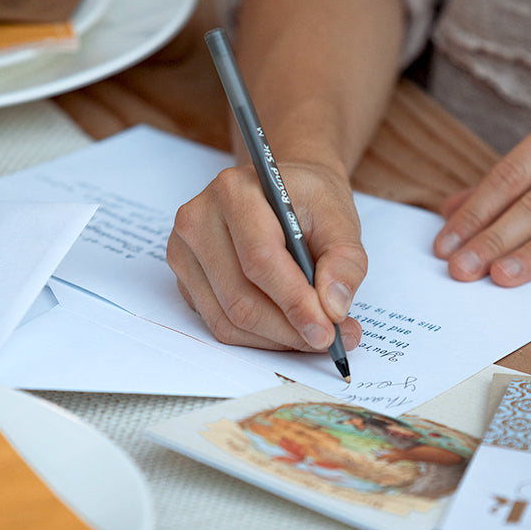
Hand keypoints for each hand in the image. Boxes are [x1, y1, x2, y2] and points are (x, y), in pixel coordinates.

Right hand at [167, 160, 366, 351]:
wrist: (280, 190)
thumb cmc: (307, 200)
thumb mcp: (340, 219)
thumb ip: (345, 262)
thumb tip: (333, 309)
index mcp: (235, 192)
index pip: (260, 260)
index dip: (295, 303)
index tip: (326, 332)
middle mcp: (199, 220)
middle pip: (240, 298)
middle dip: (289, 330)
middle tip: (328, 340)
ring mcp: (185, 252)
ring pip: (228, 320)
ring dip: (275, 339)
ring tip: (313, 335)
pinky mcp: (185, 279)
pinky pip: (220, 324)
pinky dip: (259, 336)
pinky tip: (286, 326)